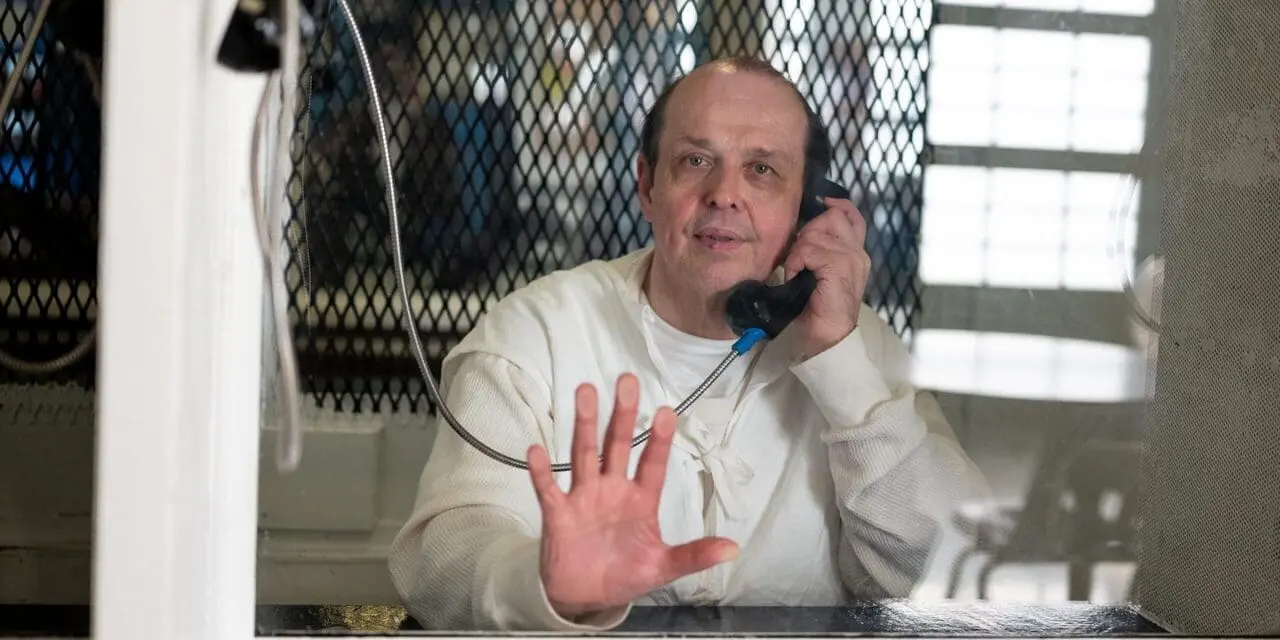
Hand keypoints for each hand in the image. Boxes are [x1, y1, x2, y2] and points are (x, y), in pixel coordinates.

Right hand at [526, 374, 738, 619]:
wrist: (585, 596)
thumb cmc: (625, 574)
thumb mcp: (662, 567)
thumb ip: (693, 555)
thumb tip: (733, 549)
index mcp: (641, 499)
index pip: (653, 464)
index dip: (659, 440)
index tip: (667, 412)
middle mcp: (612, 489)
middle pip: (618, 445)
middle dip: (623, 415)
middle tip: (628, 381)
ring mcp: (584, 497)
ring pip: (584, 454)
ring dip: (585, 424)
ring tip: (587, 391)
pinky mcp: (558, 514)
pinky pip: (548, 488)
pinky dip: (540, 471)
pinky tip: (536, 449)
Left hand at [782, 197, 870, 357]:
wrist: (827, 337)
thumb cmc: (819, 309)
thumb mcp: (819, 274)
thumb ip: (820, 251)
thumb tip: (802, 232)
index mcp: (856, 254)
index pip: (852, 217)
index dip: (837, 205)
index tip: (823, 202)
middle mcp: (858, 253)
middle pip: (831, 217)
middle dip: (808, 232)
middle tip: (798, 256)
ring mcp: (851, 258)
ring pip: (815, 234)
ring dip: (798, 251)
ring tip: (797, 271)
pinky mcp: (840, 266)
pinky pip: (808, 249)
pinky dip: (796, 261)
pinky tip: (796, 276)